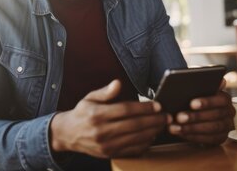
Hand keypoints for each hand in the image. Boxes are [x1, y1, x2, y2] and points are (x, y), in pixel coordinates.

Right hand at [49, 79, 167, 157]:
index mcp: (97, 115)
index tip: (158, 105)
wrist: (68, 134)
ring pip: (136, 139)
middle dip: (154, 120)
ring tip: (163, 125)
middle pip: (134, 125)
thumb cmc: (82, 113)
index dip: (144, 108)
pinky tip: (152, 136)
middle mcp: (102, 132)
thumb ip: (106, 92)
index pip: (126, 110)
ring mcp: (106, 145)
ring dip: (153, 132)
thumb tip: (118, 83)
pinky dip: (145, 144)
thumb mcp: (90, 98)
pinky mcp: (109, 154)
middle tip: (167, 116)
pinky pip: (131, 150)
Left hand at [168, 79, 234, 144]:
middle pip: (215, 115)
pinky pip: (209, 140)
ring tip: (175, 127)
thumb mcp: (198, 91)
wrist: (200, 114)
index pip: (220, 99)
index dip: (207, 102)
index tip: (191, 103)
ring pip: (212, 128)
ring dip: (192, 128)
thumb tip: (210, 82)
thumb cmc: (197, 100)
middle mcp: (229, 112)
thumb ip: (200, 86)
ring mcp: (226, 126)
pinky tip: (181, 133)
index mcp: (225, 98)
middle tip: (179, 117)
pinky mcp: (221, 138)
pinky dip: (194, 137)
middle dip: (195, 117)